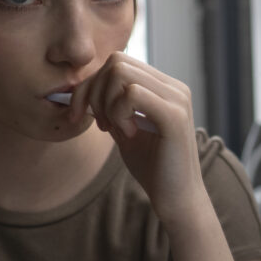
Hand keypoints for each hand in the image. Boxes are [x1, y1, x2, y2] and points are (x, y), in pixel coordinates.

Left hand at [68, 52, 206, 223]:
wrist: (177, 199)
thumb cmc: (153, 168)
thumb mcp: (125, 130)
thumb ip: (111, 106)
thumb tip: (83, 88)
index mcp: (165, 87)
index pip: (118, 62)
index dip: (92, 85)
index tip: (84, 116)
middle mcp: (174, 87)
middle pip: (116, 62)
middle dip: (94, 92)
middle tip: (102, 124)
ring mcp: (177, 98)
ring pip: (121, 73)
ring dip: (106, 103)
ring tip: (116, 129)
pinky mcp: (174, 115)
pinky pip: (131, 94)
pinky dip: (119, 113)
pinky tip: (129, 134)